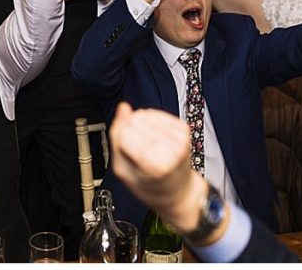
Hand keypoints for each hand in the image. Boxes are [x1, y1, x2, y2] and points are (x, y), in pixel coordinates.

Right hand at [109, 103, 204, 233]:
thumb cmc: (151, 187)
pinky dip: (150, 123)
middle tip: (137, 151)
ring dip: (141, 126)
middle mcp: (172, 148)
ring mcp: (180, 137)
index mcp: (156, 164)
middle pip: (135, 119)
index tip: (126, 153)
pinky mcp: (184, 128)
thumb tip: (122, 108)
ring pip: (145, 113)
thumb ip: (117, 138)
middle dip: (130, 131)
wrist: (179, 193)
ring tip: (146, 146)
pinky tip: (153, 138)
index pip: (125, 132)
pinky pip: (156, 113)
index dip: (120, 141)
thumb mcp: (124, 172)